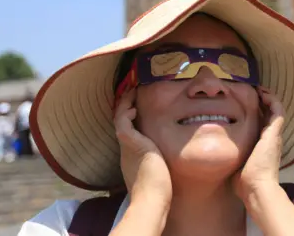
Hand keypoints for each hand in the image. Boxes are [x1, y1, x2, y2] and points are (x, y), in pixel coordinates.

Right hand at [114, 88, 171, 206]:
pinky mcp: (130, 142)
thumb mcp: (160, 172)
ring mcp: (126, 146)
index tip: (137, 109)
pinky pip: (122, 120)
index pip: (130, 133)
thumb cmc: (160, 191)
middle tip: (132, 95)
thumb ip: (162, 163)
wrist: (152, 199)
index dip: (132, 120)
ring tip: (132, 93)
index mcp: (133, 156)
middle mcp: (126, 150)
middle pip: (123, 123)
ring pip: (120, 119)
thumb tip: (174, 162)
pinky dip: (126, 111)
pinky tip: (135, 107)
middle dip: (127, 108)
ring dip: (125, 105)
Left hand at [232, 87, 284, 199]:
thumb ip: (231, 156)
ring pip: (275, 110)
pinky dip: (272, 100)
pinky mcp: (274, 132)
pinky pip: (277, 110)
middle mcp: (271, 139)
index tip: (245, 104)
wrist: (257, 187)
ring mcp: (274, 135)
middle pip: (269, 115)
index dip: (256, 114)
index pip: (261, 125)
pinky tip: (262, 93)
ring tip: (258, 90)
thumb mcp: (236, 164)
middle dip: (262, 103)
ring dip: (268, 98)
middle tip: (252, 93)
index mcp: (262, 146)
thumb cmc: (244, 182)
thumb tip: (219, 156)